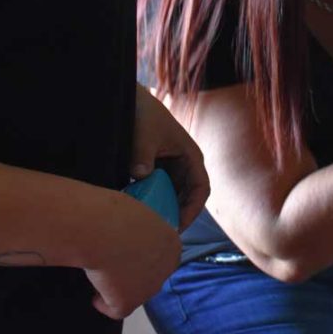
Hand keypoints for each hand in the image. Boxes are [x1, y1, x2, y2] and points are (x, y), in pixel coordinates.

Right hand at [84, 194, 180, 318]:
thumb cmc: (117, 214)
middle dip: (134, 275)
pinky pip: (115, 310)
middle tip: (113, 267)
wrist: (104, 230)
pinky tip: (94, 297)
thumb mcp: (136, 214)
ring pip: (134, 294)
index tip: (125, 253)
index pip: (159, 256)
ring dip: (120, 289)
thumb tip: (129, 226)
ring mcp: (149, 288)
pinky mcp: (129, 303)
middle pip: (150, 276)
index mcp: (172, 245)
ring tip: (101, 279)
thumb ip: (140, 226)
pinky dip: (103, 304)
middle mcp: (167, 269)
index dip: (141, 257)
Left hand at [132, 85, 210, 231]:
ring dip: (162, 210)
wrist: (131, 100)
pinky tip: (137, 211)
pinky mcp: (155, 171)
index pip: (201, 189)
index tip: (177, 226)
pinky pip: (157, 191)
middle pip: (186, 198)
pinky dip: (150, 202)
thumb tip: (140, 175)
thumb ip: (143, 155)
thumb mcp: (144, 134)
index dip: (192, 210)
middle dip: (176, 216)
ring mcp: (169, 169)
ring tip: (148, 226)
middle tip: (159, 234)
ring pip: (171, 197)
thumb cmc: (144, 114)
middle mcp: (184, 166)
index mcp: (191, 157)